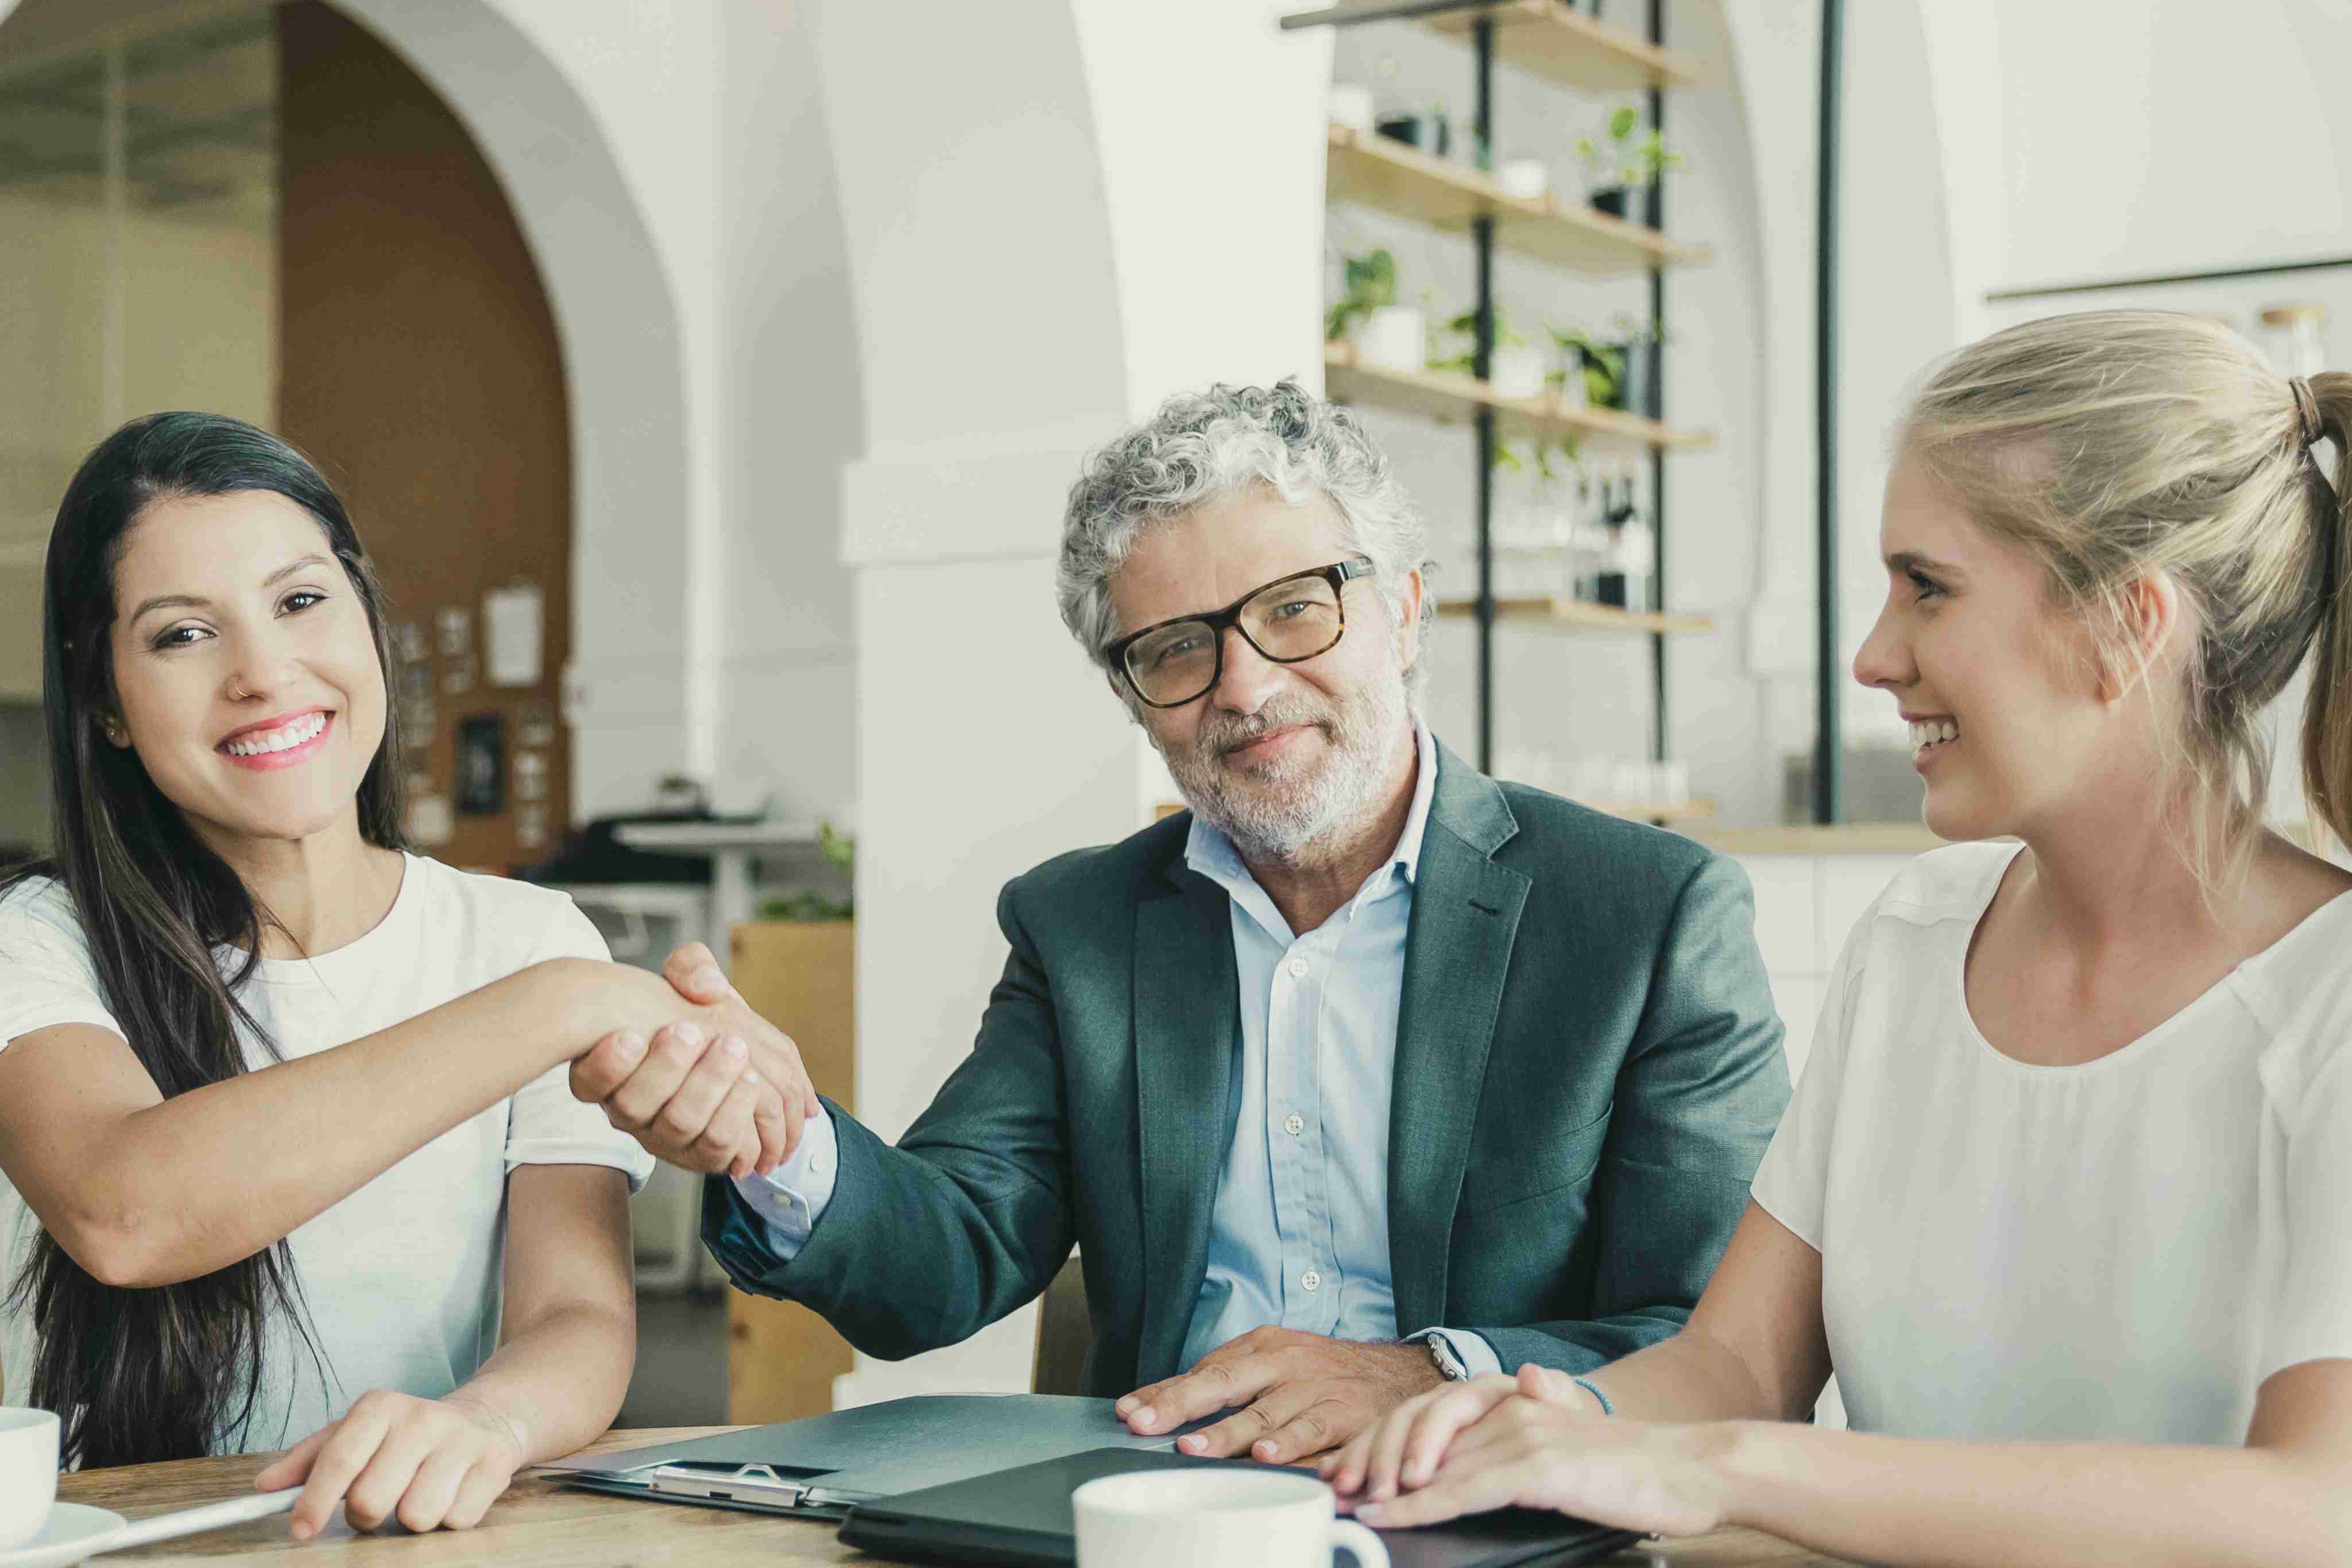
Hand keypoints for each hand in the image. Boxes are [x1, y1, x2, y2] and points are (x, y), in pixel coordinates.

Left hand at [254, 1389, 527, 1538]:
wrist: (485, 1419)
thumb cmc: (406, 1436)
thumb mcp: (356, 1435)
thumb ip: (308, 1460)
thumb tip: (265, 1486)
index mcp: (381, 1407)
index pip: (339, 1460)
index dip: (315, 1501)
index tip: (301, 1530)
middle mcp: (422, 1418)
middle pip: (372, 1500)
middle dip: (367, 1515)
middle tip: (378, 1503)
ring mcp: (461, 1441)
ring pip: (416, 1516)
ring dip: (411, 1518)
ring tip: (418, 1494)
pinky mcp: (494, 1465)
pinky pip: (456, 1521)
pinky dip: (449, 1518)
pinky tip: (451, 1493)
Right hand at [570, 943, 819, 1177]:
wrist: (734, 1058)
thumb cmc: (698, 1017)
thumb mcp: (690, 983)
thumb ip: (691, 968)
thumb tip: (705, 985)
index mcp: (611, 1071)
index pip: (589, 1080)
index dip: (607, 1063)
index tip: (630, 1034)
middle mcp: (630, 1111)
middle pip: (635, 1104)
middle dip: (667, 1065)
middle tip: (691, 1030)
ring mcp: (665, 1137)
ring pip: (680, 1123)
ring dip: (710, 1084)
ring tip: (734, 1048)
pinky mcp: (702, 1154)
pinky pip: (719, 1146)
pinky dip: (737, 1112)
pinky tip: (750, 1080)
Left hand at [1114, 1328, 1446, 1464]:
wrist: (1401, 1374)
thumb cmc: (1327, 1372)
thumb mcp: (1277, 1362)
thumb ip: (1227, 1382)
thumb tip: (1163, 1402)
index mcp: (1263, 1346)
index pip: (1204, 1369)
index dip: (1165, 1391)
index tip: (1130, 1411)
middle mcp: (1285, 1361)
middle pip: (1226, 1381)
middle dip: (1182, 1404)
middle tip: (1148, 1423)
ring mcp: (1315, 1385)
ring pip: (1265, 1411)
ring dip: (1228, 1432)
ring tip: (1194, 1446)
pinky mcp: (1346, 1411)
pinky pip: (1313, 1429)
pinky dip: (1289, 1444)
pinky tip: (1266, 1456)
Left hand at [1342, 1365, 1735, 1538]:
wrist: (1691, 1470)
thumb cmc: (1630, 1469)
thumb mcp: (1564, 1442)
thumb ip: (1523, 1430)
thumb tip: (1517, 1389)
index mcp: (1513, 1398)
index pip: (1428, 1410)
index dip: (1383, 1437)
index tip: (1351, 1466)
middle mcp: (1511, 1407)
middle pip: (1417, 1427)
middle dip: (1370, 1457)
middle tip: (1338, 1488)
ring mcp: (1523, 1435)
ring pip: (1433, 1458)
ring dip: (1384, 1484)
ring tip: (1350, 1504)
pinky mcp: (1538, 1468)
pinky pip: (1465, 1486)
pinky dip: (1421, 1504)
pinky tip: (1393, 1513)